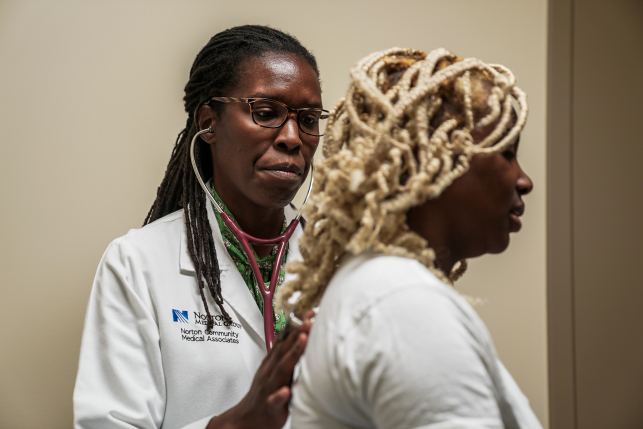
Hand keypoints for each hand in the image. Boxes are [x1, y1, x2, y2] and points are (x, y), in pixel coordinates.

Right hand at [207, 311, 314, 428]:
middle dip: (297, 333)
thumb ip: (285, 353)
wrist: (247, 418)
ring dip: (292, 354)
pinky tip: (285, 391)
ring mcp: (269, 387)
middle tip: (310, 319)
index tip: (310, 312)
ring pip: (281, 369)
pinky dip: (279, 395)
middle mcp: (271, 371)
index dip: (297, 325)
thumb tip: (299, 335)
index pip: (286, 339)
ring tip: (303, 340)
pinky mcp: (270, 406)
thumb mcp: (274, 369)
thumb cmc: (264, 393)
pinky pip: (274, 400)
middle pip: (285, 348)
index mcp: (273, 362)